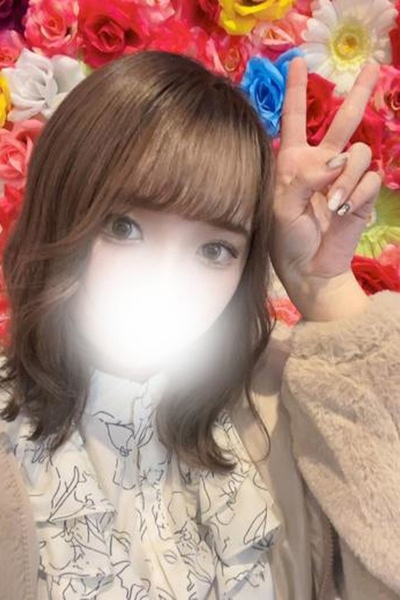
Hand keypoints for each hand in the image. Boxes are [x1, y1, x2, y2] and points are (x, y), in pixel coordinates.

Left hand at [269, 57, 380, 320]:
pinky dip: (358, 194)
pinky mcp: (362, 193)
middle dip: (358, 94)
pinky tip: (343, 211)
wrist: (309, 268)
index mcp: (293, 162)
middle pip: (343, 120)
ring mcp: (343, 177)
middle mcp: (320, 163)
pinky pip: (370, 179)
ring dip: (346, 179)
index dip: (296, 92)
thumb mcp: (282, 208)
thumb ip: (304, 180)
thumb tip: (335, 161)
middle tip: (373, 66)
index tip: (298, 62)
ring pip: (358, 154)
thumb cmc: (285, 239)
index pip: (295, 120)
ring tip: (332, 206)